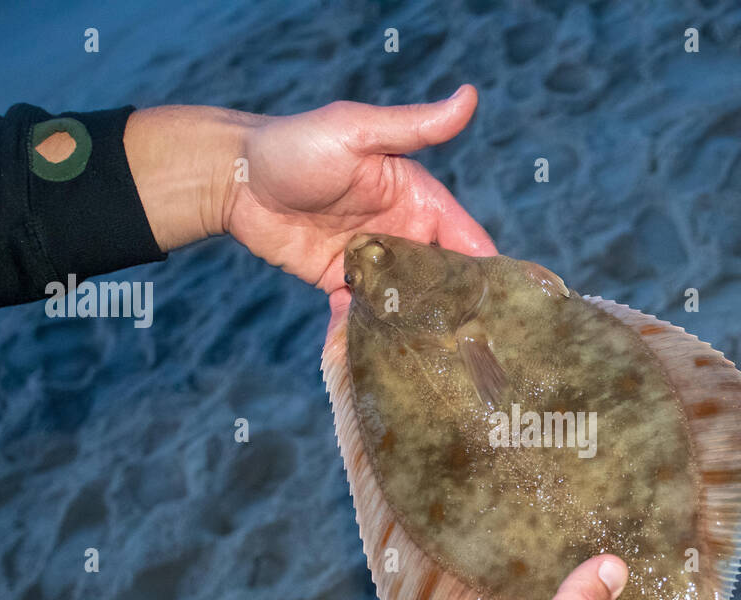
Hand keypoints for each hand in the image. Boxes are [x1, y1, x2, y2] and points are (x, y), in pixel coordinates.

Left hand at [124, 86, 495, 326]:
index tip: (506, 305)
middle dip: (456, 310)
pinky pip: (364, 315)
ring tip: (432, 362)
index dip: (486, 271)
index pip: (466, 240)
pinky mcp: (341, 283)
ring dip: (417, 328)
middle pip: (441, 279)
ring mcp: (373, 262)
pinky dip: (368, 335)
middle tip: (471, 347)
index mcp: (418, 199)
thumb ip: (415, 126)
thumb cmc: (297, 144)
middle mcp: (402, 233)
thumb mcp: (359, 131)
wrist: (234, 178)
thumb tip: (470, 96)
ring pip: (408, 303)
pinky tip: (375, 357)